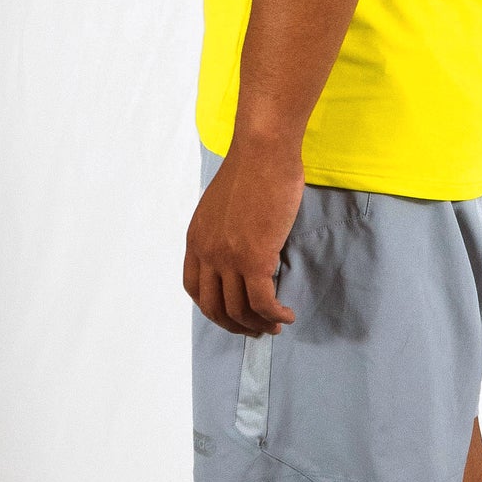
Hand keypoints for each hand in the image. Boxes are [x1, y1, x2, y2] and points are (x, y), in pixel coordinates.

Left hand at [184, 133, 303, 334]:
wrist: (263, 151)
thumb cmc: (251, 167)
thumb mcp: (223, 204)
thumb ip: (224, 229)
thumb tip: (242, 247)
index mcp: (196, 239)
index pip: (194, 289)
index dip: (213, 308)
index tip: (233, 313)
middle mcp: (207, 253)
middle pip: (214, 307)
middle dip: (235, 326)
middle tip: (256, 330)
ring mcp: (228, 258)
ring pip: (239, 310)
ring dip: (259, 325)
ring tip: (276, 325)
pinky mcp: (254, 260)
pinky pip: (263, 303)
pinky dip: (275, 315)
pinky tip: (287, 315)